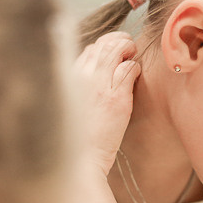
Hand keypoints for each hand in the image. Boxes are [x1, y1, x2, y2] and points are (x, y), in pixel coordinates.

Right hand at [74, 32, 140, 174]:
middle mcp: (80, 78)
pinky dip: (135, 67)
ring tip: (133, 55)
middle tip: (128, 48)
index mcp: (67, 80)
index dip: (101, 47)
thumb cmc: (76, 141)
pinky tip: (135, 74)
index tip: (110, 53)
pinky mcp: (116, 98)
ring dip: (128, 48)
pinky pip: (129, 68)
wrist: (80, 162)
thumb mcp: (69, 109)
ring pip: (116, 50)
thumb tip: (91, 77)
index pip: (87, 50)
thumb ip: (78, 90)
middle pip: (102, 44)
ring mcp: (99, 85)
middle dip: (117, 41)